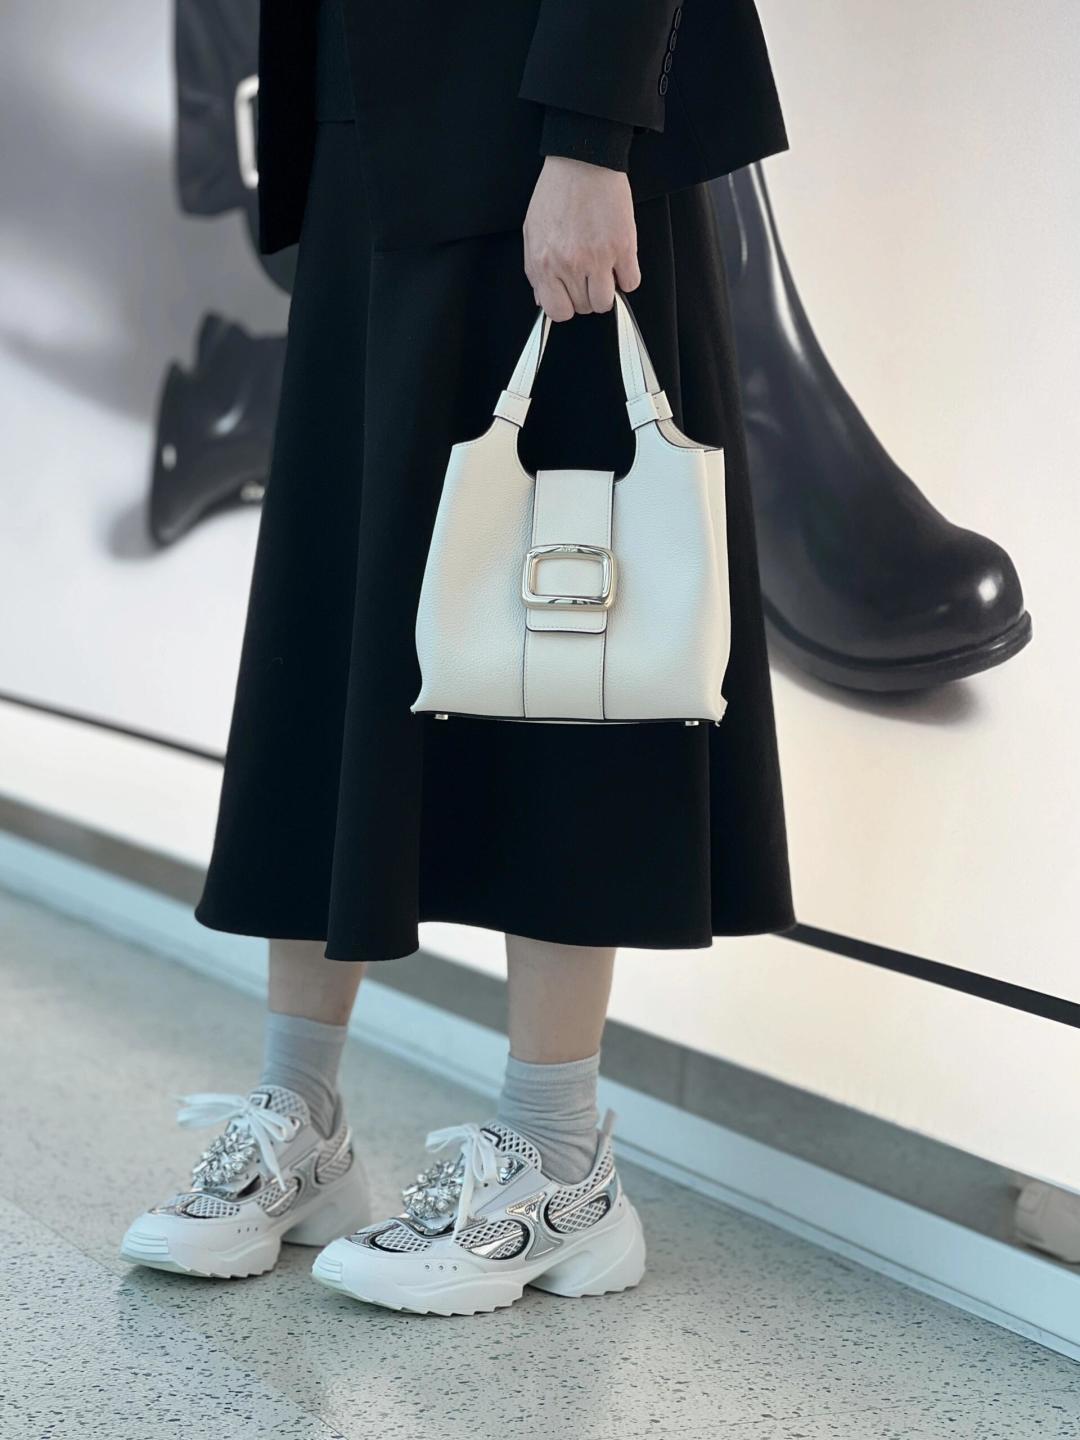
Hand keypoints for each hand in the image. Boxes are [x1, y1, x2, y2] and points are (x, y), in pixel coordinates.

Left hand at [523, 156, 640, 321]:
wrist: (582, 161)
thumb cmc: (557, 192)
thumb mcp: (534, 232)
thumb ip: (537, 270)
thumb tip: (544, 298)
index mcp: (544, 263)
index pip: (558, 311)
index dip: (567, 305)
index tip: (571, 294)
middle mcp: (570, 265)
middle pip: (585, 307)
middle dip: (587, 294)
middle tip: (589, 273)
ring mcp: (598, 258)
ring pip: (606, 302)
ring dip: (607, 289)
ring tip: (605, 269)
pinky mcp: (623, 248)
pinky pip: (631, 283)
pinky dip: (627, 276)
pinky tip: (620, 261)